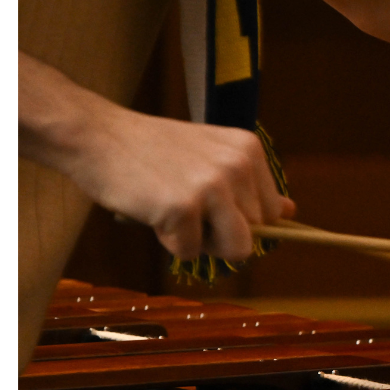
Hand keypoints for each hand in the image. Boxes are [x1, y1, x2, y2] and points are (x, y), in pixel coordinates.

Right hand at [65, 109, 292, 261]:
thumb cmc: (151, 151)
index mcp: (247, 150)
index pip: (272, 214)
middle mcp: (237, 164)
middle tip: (182, 205)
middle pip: (254, 236)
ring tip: (174, 212)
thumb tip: (291, 212)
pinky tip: (151, 209)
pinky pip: (190, 253)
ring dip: (201, 243)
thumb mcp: (209, 156)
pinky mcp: (183, 207)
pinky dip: (167, 242)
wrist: (98, 136)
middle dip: (218, 234)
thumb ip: (248, 185)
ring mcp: (211, 185)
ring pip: (235, 250)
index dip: (240, 222)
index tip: (210, 207)